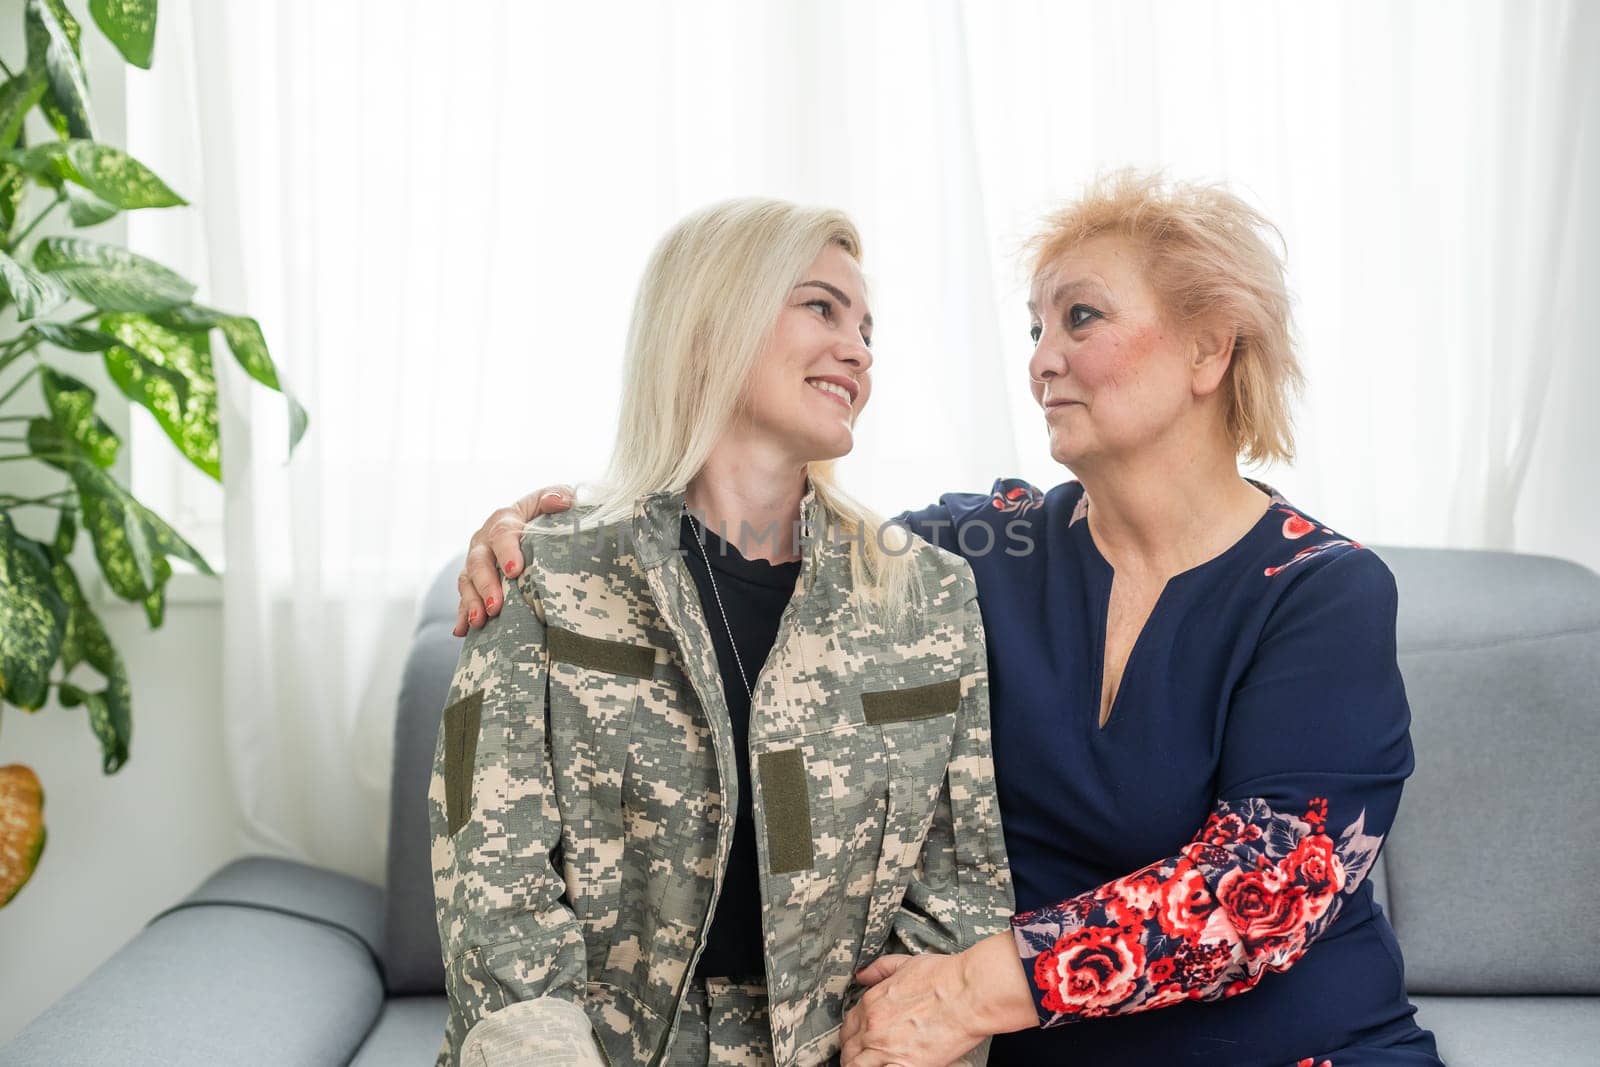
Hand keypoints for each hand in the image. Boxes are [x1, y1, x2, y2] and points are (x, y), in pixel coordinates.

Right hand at [453, 484, 573, 636]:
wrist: (537, 524)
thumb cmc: (549, 513)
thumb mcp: (555, 498)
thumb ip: (556, 496)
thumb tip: (560, 501)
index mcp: (505, 519)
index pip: (503, 534)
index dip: (507, 552)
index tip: (515, 571)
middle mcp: (485, 540)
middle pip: (479, 561)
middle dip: (486, 585)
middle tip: (496, 606)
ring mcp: (477, 561)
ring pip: (467, 581)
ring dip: (471, 603)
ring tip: (479, 622)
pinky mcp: (475, 581)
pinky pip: (464, 597)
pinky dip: (462, 614)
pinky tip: (461, 631)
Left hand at [839, 954, 983, 1066]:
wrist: (968, 993)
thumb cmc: (944, 977)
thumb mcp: (906, 963)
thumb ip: (880, 969)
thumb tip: (863, 974)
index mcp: (872, 1002)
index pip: (848, 1025)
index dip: (851, 1035)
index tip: (858, 1040)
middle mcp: (873, 1026)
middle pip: (849, 1048)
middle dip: (852, 1054)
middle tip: (861, 1058)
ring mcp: (885, 1047)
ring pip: (856, 1065)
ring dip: (858, 1066)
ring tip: (869, 1066)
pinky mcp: (904, 1065)